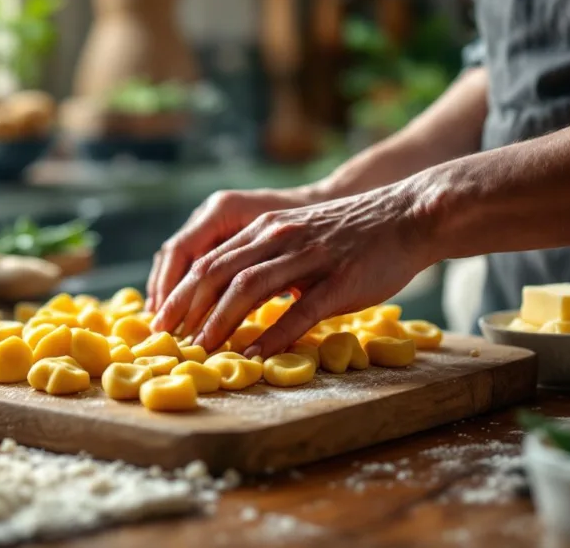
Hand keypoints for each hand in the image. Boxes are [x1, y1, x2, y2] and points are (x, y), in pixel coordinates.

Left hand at [152, 184, 433, 356]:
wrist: (409, 215)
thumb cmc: (352, 234)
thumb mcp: (298, 235)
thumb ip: (266, 257)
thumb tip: (232, 294)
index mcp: (265, 228)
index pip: (208, 260)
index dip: (180, 292)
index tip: (160, 320)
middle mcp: (278, 238)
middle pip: (217, 273)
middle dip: (186, 308)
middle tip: (167, 338)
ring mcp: (308, 257)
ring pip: (248, 289)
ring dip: (218, 322)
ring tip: (201, 350)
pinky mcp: (338, 280)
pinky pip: (298, 311)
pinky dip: (272, 335)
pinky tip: (254, 355)